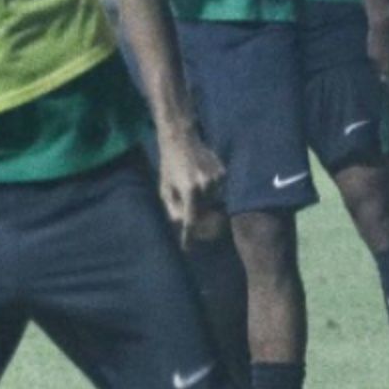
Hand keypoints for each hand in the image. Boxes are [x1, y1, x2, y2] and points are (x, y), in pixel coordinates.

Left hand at [154, 124, 226, 245]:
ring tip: (194, 190)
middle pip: (204, 213)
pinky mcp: (224, 173)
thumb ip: (173, 209)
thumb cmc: (169, 164)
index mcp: (189, 190)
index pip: (191, 220)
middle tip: (190, 214)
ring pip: (214, 203)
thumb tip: (183, 225)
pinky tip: (202, 181)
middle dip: (197, 217)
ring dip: (206, 204)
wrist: (182, 139)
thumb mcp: (164, 188)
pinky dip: (212, 193)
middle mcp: (206, 185)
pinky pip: (219, 192)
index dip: (189, 236)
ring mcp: (217, 179)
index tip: (187, 248)